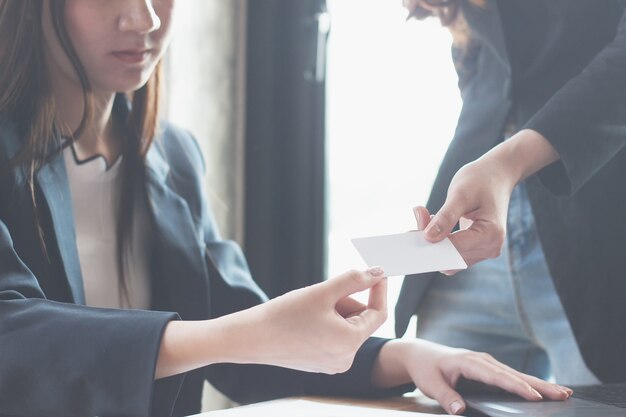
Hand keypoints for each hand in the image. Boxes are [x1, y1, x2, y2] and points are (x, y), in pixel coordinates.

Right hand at [156, 268, 386, 378]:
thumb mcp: (322, 292)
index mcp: (350, 343)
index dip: (379, 289)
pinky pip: (334, 337)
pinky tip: (304, 319)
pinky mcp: (319, 363)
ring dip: (336, 311)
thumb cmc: (283, 315)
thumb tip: (378, 272)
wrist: (249, 338)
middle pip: (361, 320)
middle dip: (348, 301)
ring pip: (347, 327)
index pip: (379, 313)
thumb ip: (354, 280)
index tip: (376, 271)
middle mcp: (345, 359)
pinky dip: (327, 323)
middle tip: (325, 291)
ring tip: (309, 306)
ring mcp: (332, 364)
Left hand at [372, 339, 571, 414]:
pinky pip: (511, 377)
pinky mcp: (489, 369)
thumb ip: (447, 397)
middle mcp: (482, 360)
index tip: (536, 397)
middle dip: (540, 385)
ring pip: (517, 375)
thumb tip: (460, 410)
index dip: (517, 387)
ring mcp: (487, 363)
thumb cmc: (426, 369)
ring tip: (565, 393)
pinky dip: (528, 384)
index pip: (497, 376)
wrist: (420, 354)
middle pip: (514, 374)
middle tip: (565, 394)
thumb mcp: (431, 384)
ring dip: (540, 384)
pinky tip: (544, 392)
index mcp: (469, 361)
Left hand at [414, 157, 514, 272]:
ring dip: (432, 239)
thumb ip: (445, 217)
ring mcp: (484, 250)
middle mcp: (491, 247)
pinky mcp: (476, 248)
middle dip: (430, 239)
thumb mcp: (461, 194)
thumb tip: (429, 238)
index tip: (412, 229)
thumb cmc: (481, 180)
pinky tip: (433, 220)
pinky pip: (452, 252)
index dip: (432, 242)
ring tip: (425, 214)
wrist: (496, 175)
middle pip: (450, 256)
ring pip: (448, 258)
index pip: (454, 248)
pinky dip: (439, 240)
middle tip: (419, 214)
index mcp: (491, 234)